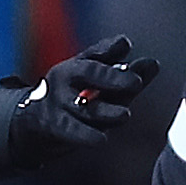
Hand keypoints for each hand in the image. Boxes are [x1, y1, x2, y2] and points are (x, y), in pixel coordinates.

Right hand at [12, 35, 160, 160]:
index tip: (126, 45)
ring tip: (124, 115)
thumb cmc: (69, 97)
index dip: (110, 50)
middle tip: (136, 82)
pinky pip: (71, 130)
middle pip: (90, 73)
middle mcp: (65, 80)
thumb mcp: (91, 82)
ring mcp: (58, 103)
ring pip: (85, 107)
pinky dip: (86, 135)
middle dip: (113, 77)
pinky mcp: (53, 126)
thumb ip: (122, 74)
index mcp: (76, 66)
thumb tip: (153, 64)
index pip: (95, 55)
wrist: (32, 121)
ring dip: (105, 111)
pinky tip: (101, 139)